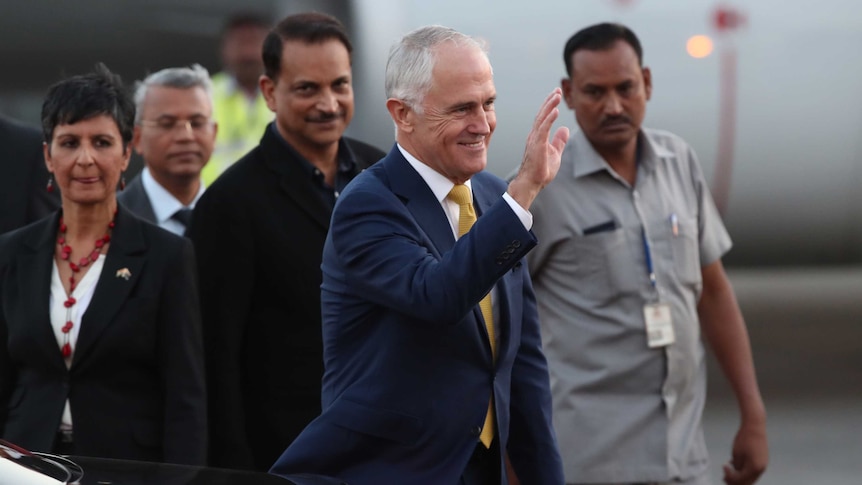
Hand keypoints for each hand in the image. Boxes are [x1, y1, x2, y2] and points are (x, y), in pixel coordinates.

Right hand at [508, 88, 569, 209]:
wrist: (531, 184)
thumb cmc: (540, 172)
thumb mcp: (555, 153)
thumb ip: (559, 141)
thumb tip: (565, 129)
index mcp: (538, 137)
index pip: (544, 117)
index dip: (550, 105)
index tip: (556, 94)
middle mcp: (534, 135)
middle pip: (542, 114)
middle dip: (550, 101)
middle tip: (557, 89)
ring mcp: (534, 140)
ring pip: (542, 118)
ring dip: (549, 105)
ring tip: (556, 95)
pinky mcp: (537, 145)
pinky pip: (543, 129)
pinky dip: (549, 118)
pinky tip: (555, 110)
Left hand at [723, 421, 767, 484]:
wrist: (755, 426)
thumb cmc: (745, 438)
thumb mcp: (736, 454)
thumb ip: (736, 467)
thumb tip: (736, 473)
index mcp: (754, 468)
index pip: (741, 479)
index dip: (730, 477)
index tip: (723, 468)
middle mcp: (761, 468)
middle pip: (747, 481)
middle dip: (735, 481)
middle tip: (724, 477)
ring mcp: (763, 464)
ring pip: (751, 477)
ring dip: (740, 477)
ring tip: (728, 472)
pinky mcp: (762, 460)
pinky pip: (753, 470)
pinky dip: (745, 471)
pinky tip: (735, 466)